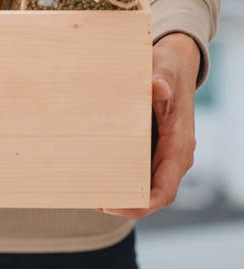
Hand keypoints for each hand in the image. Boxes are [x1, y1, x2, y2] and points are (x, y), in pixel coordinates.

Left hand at [98, 32, 198, 219]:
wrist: (176, 63)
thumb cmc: (170, 68)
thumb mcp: (165, 68)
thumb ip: (161, 79)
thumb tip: (157, 87)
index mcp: (180, 144)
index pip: (164, 189)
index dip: (140, 204)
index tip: (112, 205)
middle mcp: (174, 155)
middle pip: (152, 194)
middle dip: (125, 202)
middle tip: (90, 199)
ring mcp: (164, 153)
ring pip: (145, 184)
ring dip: (121, 190)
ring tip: (88, 190)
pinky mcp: (154, 147)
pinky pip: (140, 169)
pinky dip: (121, 174)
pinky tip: (95, 169)